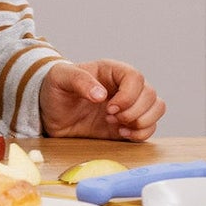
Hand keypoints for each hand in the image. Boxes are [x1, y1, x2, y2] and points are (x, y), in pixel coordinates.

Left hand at [38, 59, 164, 140]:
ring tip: (118, 127)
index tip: (109, 107)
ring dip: (142, 122)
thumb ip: (79, 80)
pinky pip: (149, 127)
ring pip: (157, 109)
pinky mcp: (127, 125)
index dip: (128, 95)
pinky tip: (121, 134)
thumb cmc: (54, 89)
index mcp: (111, 71)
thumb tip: (101, 94)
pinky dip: (141, 134)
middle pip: (151, 95)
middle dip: (134, 111)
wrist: (49, 113)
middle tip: (110, 118)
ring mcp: (128, 106)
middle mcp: (124, 87)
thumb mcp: (60, 79)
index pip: (136, 78)